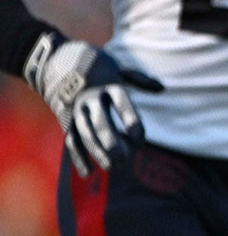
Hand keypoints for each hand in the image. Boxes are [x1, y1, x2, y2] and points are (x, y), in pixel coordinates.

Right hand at [22, 32, 163, 175]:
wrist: (57, 62)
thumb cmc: (96, 65)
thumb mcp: (117, 68)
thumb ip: (139, 80)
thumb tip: (162, 88)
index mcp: (108, 84)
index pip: (121, 103)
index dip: (131, 120)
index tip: (140, 138)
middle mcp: (91, 98)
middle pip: (101, 122)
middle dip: (112, 141)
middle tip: (125, 158)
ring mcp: (76, 110)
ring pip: (85, 134)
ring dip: (97, 152)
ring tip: (112, 167)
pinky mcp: (65, 120)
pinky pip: (70, 140)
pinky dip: (77, 158)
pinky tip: (88, 173)